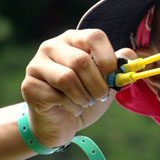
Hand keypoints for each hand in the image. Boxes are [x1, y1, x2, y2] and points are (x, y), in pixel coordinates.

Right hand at [22, 29, 133, 146]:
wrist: (62, 123)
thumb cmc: (84, 97)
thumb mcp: (106, 81)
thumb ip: (117, 67)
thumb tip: (130, 57)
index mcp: (73, 39)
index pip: (94, 37)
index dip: (108, 60)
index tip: (112, 79)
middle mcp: (52, 46)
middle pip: (81, 61)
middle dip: (98, 86)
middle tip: (99, 97)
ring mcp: (36, 64)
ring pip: (67, 78)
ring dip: (83, 97)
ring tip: (85, 102)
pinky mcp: (29, 85)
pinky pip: (55, 95)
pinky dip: (70, 106)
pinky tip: (70, 108)